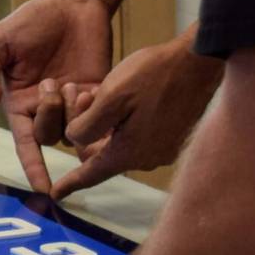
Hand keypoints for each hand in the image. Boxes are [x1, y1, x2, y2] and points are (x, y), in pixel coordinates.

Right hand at [0, 0, 113, 193]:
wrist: (72, 2)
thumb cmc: (30, 21)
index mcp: (19, 102)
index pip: (24, 144)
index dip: (32, 167)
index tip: (41, 188)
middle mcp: (44, 109)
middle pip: (47, 136)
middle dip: (48, 116)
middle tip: (52, 84)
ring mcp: (72, 103)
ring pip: (73, 130)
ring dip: (70, 112)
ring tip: (69, 82)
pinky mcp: (97, 93)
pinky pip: (97, 117)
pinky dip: (90, 109)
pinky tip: (85, 90)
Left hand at [49, 35, 223, 199]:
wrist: (199, 61)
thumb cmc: (154, 75)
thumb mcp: (110, 97)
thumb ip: (87, 127)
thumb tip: (76, 141)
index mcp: (129, 153)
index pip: (91, 174)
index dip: (71, 183)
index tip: (55, 194)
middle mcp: (147, 158)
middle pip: (101, 153)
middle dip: (84, 128)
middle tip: (79, 95)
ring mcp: (164, 149)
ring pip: (117, 142)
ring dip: (102, 122)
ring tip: (96, 91)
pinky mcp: (173, 136)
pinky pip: (137, 136)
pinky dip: (121, 121)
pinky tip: (121, 97)